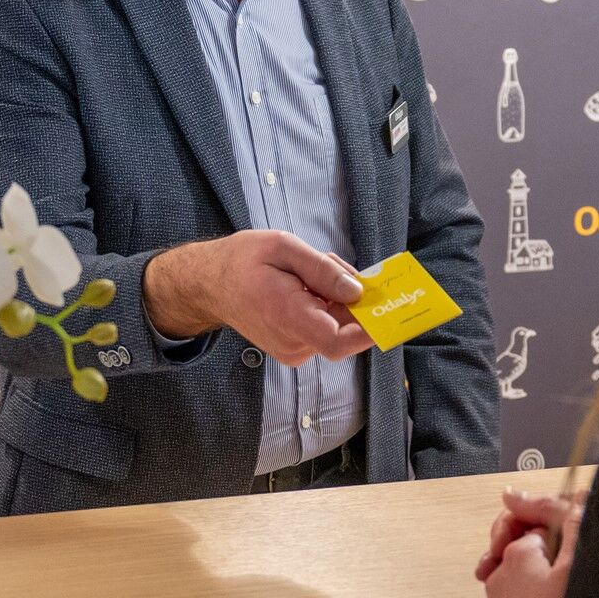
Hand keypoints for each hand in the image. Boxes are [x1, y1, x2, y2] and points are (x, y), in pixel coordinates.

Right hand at [142, 230, 372, 365]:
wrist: (209, 284)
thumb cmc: (243, 261)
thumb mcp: (284, 248)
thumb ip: (323, 270)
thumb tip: (358, 291)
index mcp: (288, 316)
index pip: (339, 341)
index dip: (370, 330)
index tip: (389, 309)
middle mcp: (293, 342)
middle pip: (346, 328)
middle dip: (353, 297)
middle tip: (333, 265)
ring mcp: (294, 349)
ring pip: (337, 325)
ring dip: (337, 297)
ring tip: (309, 271)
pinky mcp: (295, 348)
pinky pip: (325, 327)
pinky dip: (327, 305)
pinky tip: (307, 284)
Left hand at [480, 489, 582, 597]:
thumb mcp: (573, 567)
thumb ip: (574, 527)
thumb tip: (577, 499)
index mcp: (518, 551)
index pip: (541, 523)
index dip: (559, 530)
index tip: (573, 541)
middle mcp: (501, 567)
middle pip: (524, 540)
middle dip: (544, 546)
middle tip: (565, 561)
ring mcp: (497, 591)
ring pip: (521, 566)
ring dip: (538, 570)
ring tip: (558, 585)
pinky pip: (514, 588)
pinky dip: (529, 588)